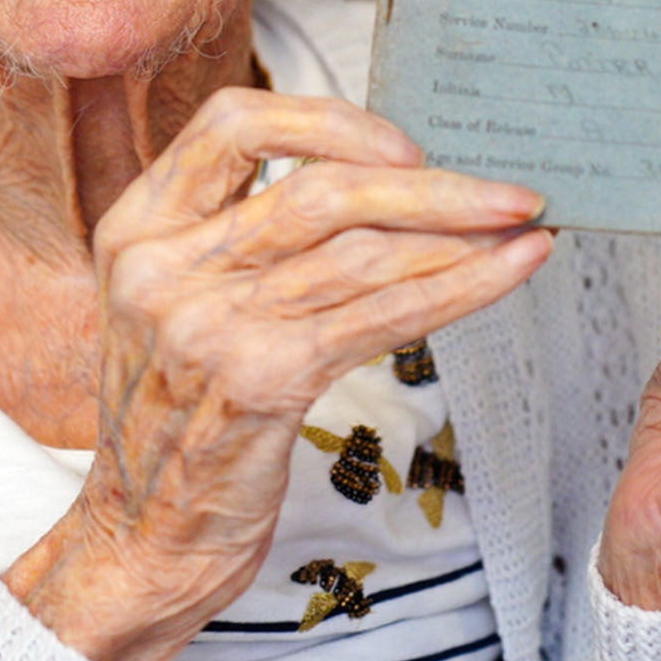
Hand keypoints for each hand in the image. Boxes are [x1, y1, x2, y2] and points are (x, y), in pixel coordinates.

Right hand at [3, 88, 551, 660]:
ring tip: (523, 225)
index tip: (399, 146)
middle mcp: (166, 267)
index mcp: (137, 228)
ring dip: (461, 232)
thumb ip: (234, 239)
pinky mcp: (261, 381)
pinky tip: (507, 271)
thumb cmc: (173, 422)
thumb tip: (370, 182)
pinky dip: (459, 287)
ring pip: (361, 249)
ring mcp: (209, 324)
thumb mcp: (169, 305)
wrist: (139, 539)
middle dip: (430, 184)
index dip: (326, 121)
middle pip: (320, 187)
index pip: (231, 122)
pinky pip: (382, 316)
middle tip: (504, 189)